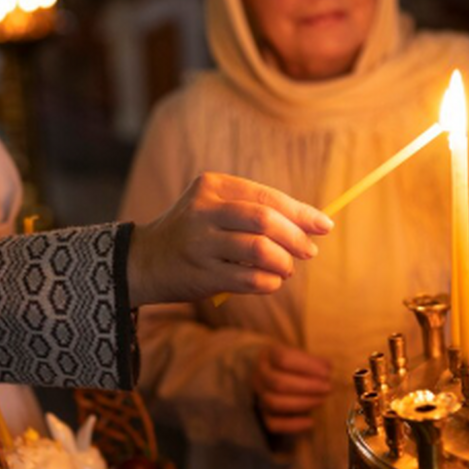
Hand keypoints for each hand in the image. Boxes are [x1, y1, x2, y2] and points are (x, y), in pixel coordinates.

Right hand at [128, 172, 332, 304]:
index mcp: (212, 186)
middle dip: (295, 237)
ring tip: (286, 268)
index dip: (300, 212)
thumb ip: (257, 211)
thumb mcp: (216, 208)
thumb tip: (313, 223)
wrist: (144, 261)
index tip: (324, 225)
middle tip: (309, 251)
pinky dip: (269, 282)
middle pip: (265, 220)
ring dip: (283, 262)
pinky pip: (249, 278)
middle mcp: (203, 211)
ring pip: (260, 250)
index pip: (266, 196)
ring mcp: (199, 243)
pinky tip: (271, 282)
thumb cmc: (194, 233)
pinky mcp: (200, 274)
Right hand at [253, 344, 332, 434]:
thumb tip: (328, 368)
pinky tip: (311, 421)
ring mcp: (259, 395)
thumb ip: (315, 361)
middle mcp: (259, 375)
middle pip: (278, 382)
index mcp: (268, 354)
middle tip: (328, 388)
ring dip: (302, 403)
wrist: (279, 374)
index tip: (327, 372)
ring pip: (274, 402)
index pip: (283, 358)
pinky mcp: (263, 414)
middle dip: (307, 387)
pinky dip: (293, 424)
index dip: (307, 365)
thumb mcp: (301, 354)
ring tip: (322, 400)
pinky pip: (273, 423)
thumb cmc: (295, 363)